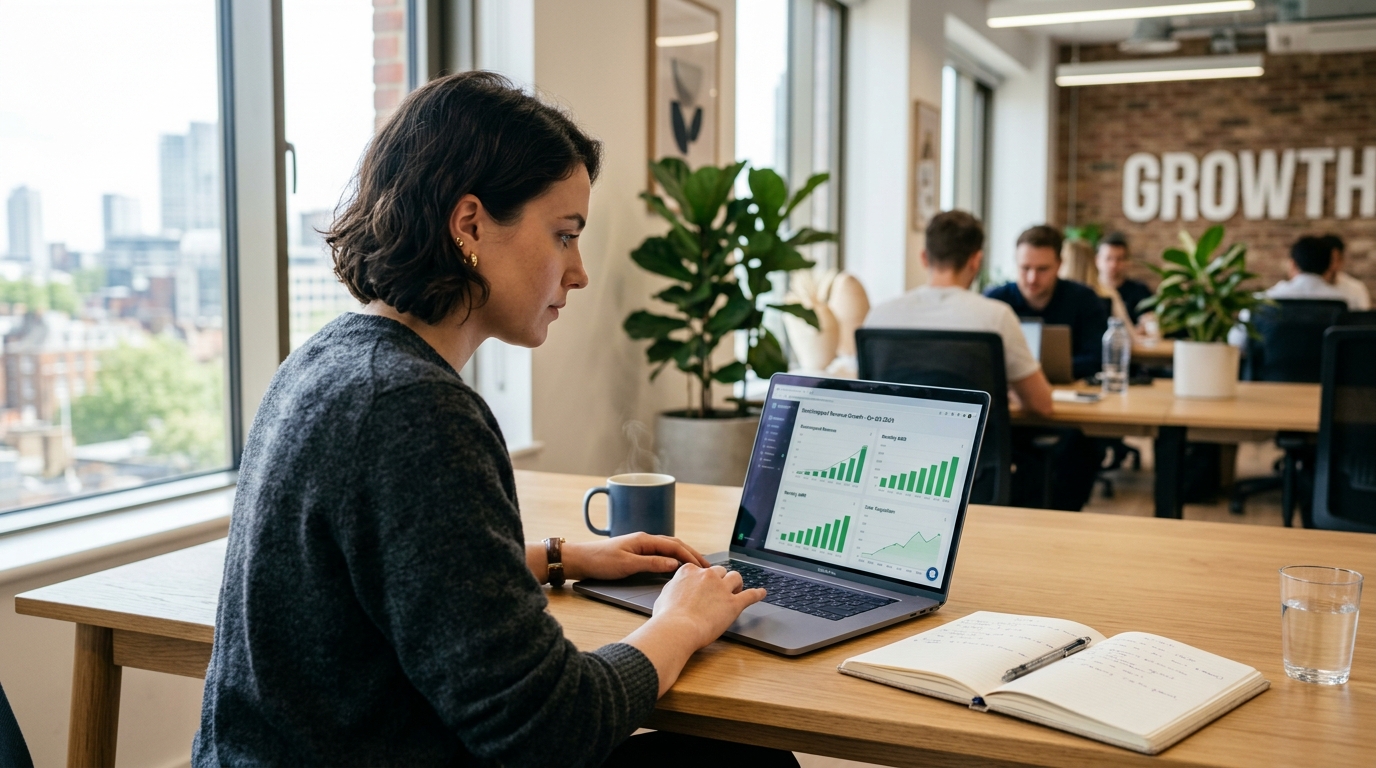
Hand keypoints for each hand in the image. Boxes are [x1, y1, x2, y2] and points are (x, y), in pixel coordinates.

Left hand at [562, 533, 709, 581]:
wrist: (580, 560)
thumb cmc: (600, 561)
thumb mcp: (627, 564)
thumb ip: (651, 563)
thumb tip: (674, 563)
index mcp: (644, 539)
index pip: (674, 545)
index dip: (690, 555)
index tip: (703, 566)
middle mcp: (644, 540)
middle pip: (675, 544)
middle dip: (692, 553)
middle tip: (706, 566)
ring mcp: (640, 546)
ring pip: (668, 548)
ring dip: (684, 555)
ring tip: (696, 566)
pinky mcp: (636, 553)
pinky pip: (660, 553)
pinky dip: (673, 558)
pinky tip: (676, 566)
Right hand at [623, 563, 767, 694]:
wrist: (677, 629)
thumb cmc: (667, 617)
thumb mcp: (664, 595)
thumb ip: (674, 588)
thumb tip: (677, 589)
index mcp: (689, 571)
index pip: (700, 569)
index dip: (703, 579)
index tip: (704, 585)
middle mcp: (707, 576)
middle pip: (720, 571)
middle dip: (721, 580)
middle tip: (721, 589)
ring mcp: (721, 588)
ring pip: (735, 577)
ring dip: (737, 583)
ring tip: (738, 589)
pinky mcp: (733, 603)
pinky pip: (750, 595)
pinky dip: (757, 594)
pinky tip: (762, 593)